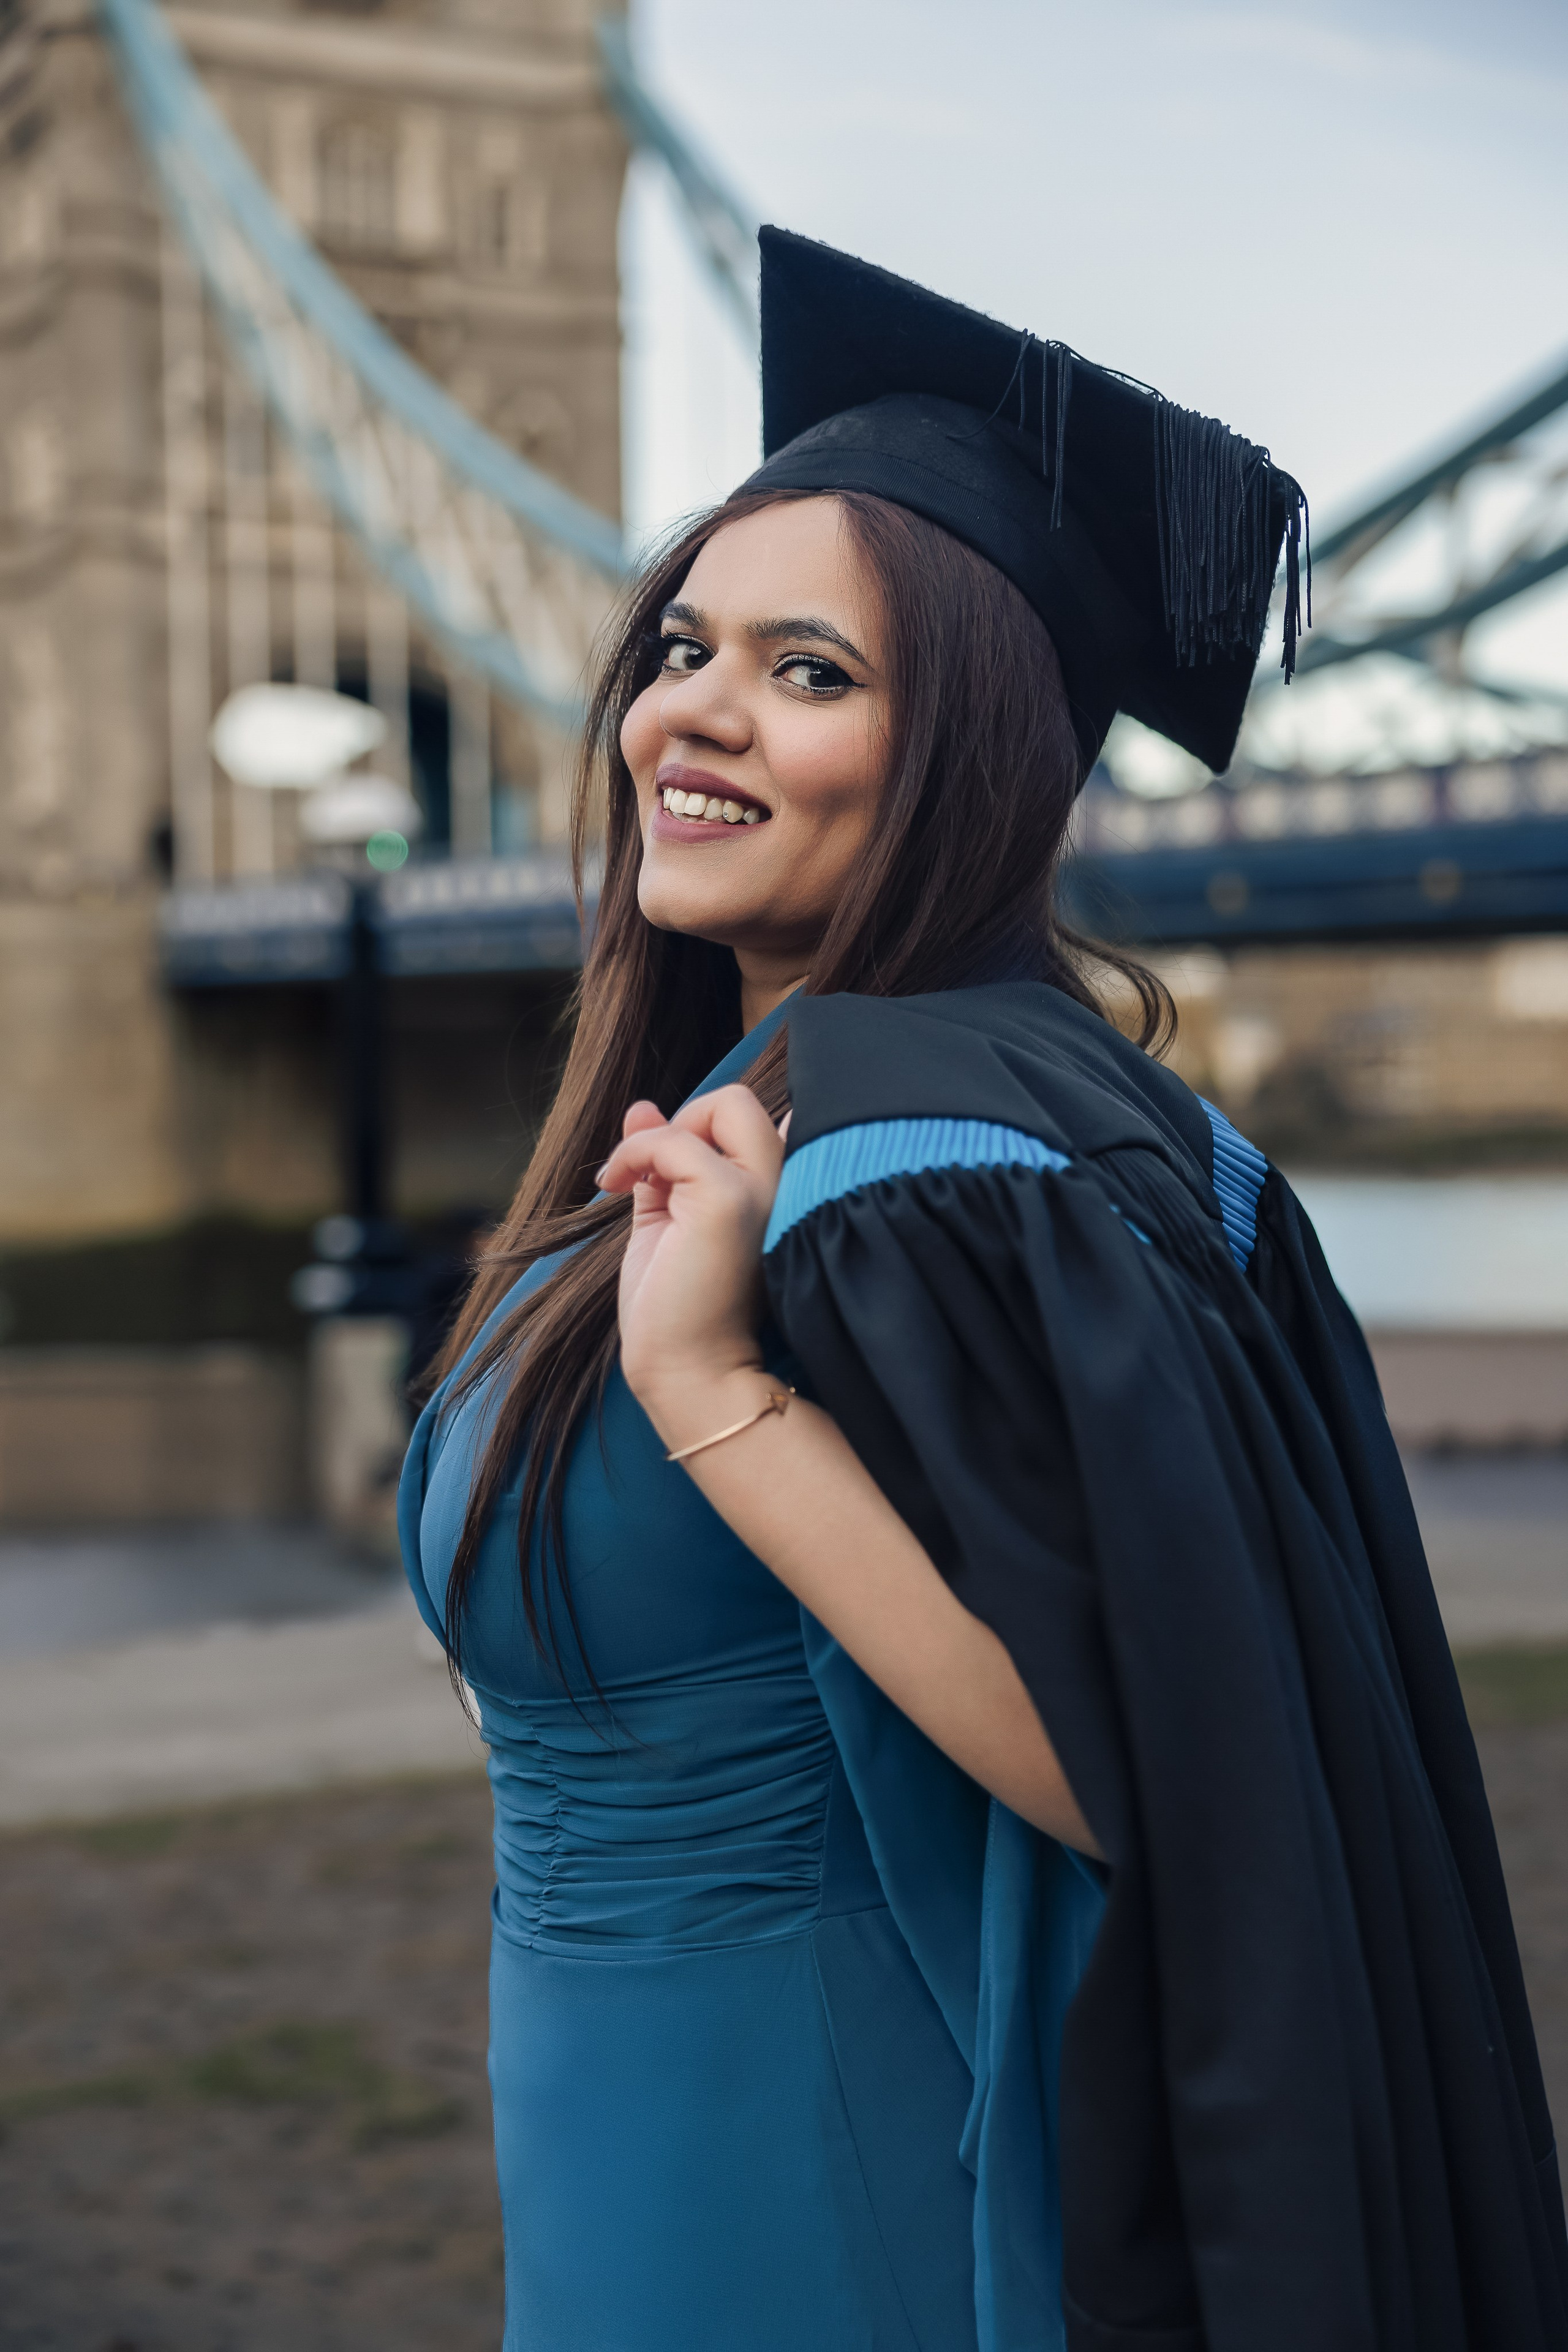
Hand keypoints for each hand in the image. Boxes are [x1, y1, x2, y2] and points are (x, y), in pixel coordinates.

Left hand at [596, 1085, 784, 1431]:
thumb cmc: (679, 1311)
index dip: (698, 1131)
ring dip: (655, 1137)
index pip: (748, 1121)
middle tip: (650, 1174)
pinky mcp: (727, 1200)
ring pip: (723, 1104)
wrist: (689, 1374)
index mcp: (776, 1192)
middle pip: (742, 1100)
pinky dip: (632, 1151)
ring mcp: (763, 1190)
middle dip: (684, 1121)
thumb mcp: (667, 1218)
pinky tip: (613, 1186)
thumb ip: (662, 1161)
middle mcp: (786, 1185)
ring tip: (626, 1182)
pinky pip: (673, 1139)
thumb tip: (643, 1106)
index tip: (660, 1174)